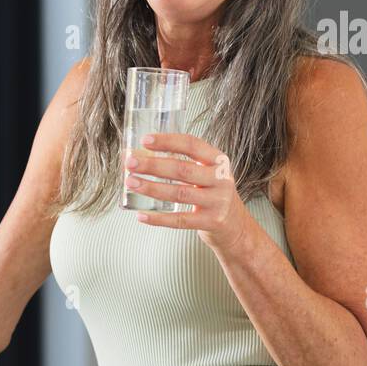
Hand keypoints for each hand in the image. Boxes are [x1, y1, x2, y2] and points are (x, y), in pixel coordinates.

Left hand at [125, 132, 252, 253]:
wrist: (236, 225)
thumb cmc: (212, 193)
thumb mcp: (206, 172)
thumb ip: (181, 162)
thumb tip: (138, 156)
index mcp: (218, 160)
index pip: (192, 145)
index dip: (168, 141)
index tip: (145, 140)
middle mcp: (220, 179)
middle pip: (182, 169)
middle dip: (153, 165)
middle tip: (130, 162)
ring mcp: (217, 202)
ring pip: (179, 193)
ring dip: (151, 188)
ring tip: (131, 182)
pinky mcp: (210, 222)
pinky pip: (180, 220)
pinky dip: (158, 218)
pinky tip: (141, 215)